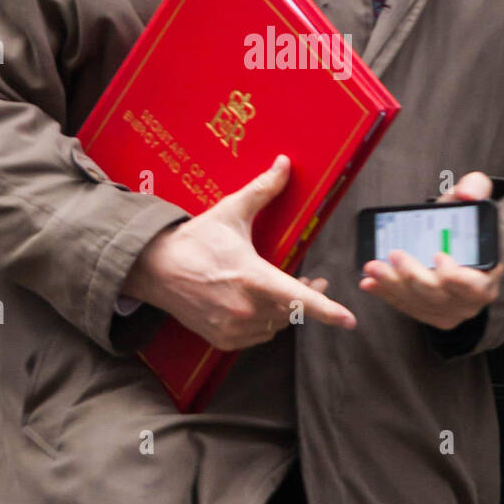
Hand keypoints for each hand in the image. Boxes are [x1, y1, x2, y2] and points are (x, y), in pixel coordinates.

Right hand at [122, 154, 355, 350]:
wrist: (154, 269)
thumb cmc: (194, 240)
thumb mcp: (230, 212)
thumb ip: (262, 190)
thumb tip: (284, 163)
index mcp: (251, 277)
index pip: (297, 298)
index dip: (326, 310)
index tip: (349, 320)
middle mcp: (244, 308)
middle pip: (292, 311)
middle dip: (307, 297)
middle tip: (315, 282)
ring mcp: (232, 328)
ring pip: (276, 325)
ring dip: (285, 311)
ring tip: (287, 292)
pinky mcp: (221, 339)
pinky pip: (256, 337)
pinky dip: (264, 323)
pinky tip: (260, 306)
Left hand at [358, 171, 503, 330]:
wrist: (454, 241)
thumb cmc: (463, 220)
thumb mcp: (474, 196)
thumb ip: (476, 187)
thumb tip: (468, 193)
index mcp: (488, 274)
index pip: (475, 286)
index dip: (457, 276)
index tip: (438, 255)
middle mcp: (470, 299)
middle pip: (439, 295)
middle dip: (414, 276)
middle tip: (395, 254)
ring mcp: (448, 310)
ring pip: (418, 302)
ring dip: (393, 285)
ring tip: (373, 267)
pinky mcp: (428, 313)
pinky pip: (405, 306)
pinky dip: (386, 294)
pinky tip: (369, 282)